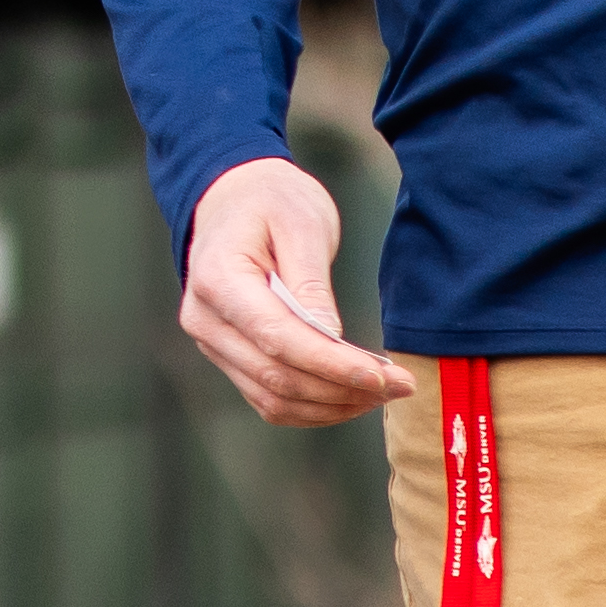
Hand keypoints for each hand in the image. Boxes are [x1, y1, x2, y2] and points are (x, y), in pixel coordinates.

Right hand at [177, 159, 394, 426]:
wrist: (234, 199)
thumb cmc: (271, 202)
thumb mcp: (301, 224)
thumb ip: (312, 284)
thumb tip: (330, 339)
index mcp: (217, 279)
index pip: (278, 338)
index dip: (333, 365)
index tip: (384, 377)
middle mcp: (205, 319)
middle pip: (276, 377)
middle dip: (342, 389)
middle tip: (400, 386)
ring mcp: (213, 342)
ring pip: (273, 399)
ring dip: (330, 405)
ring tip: (382, 393)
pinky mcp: (228, 356)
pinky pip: (268, 399)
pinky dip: (312, 407)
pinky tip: (350, 394)